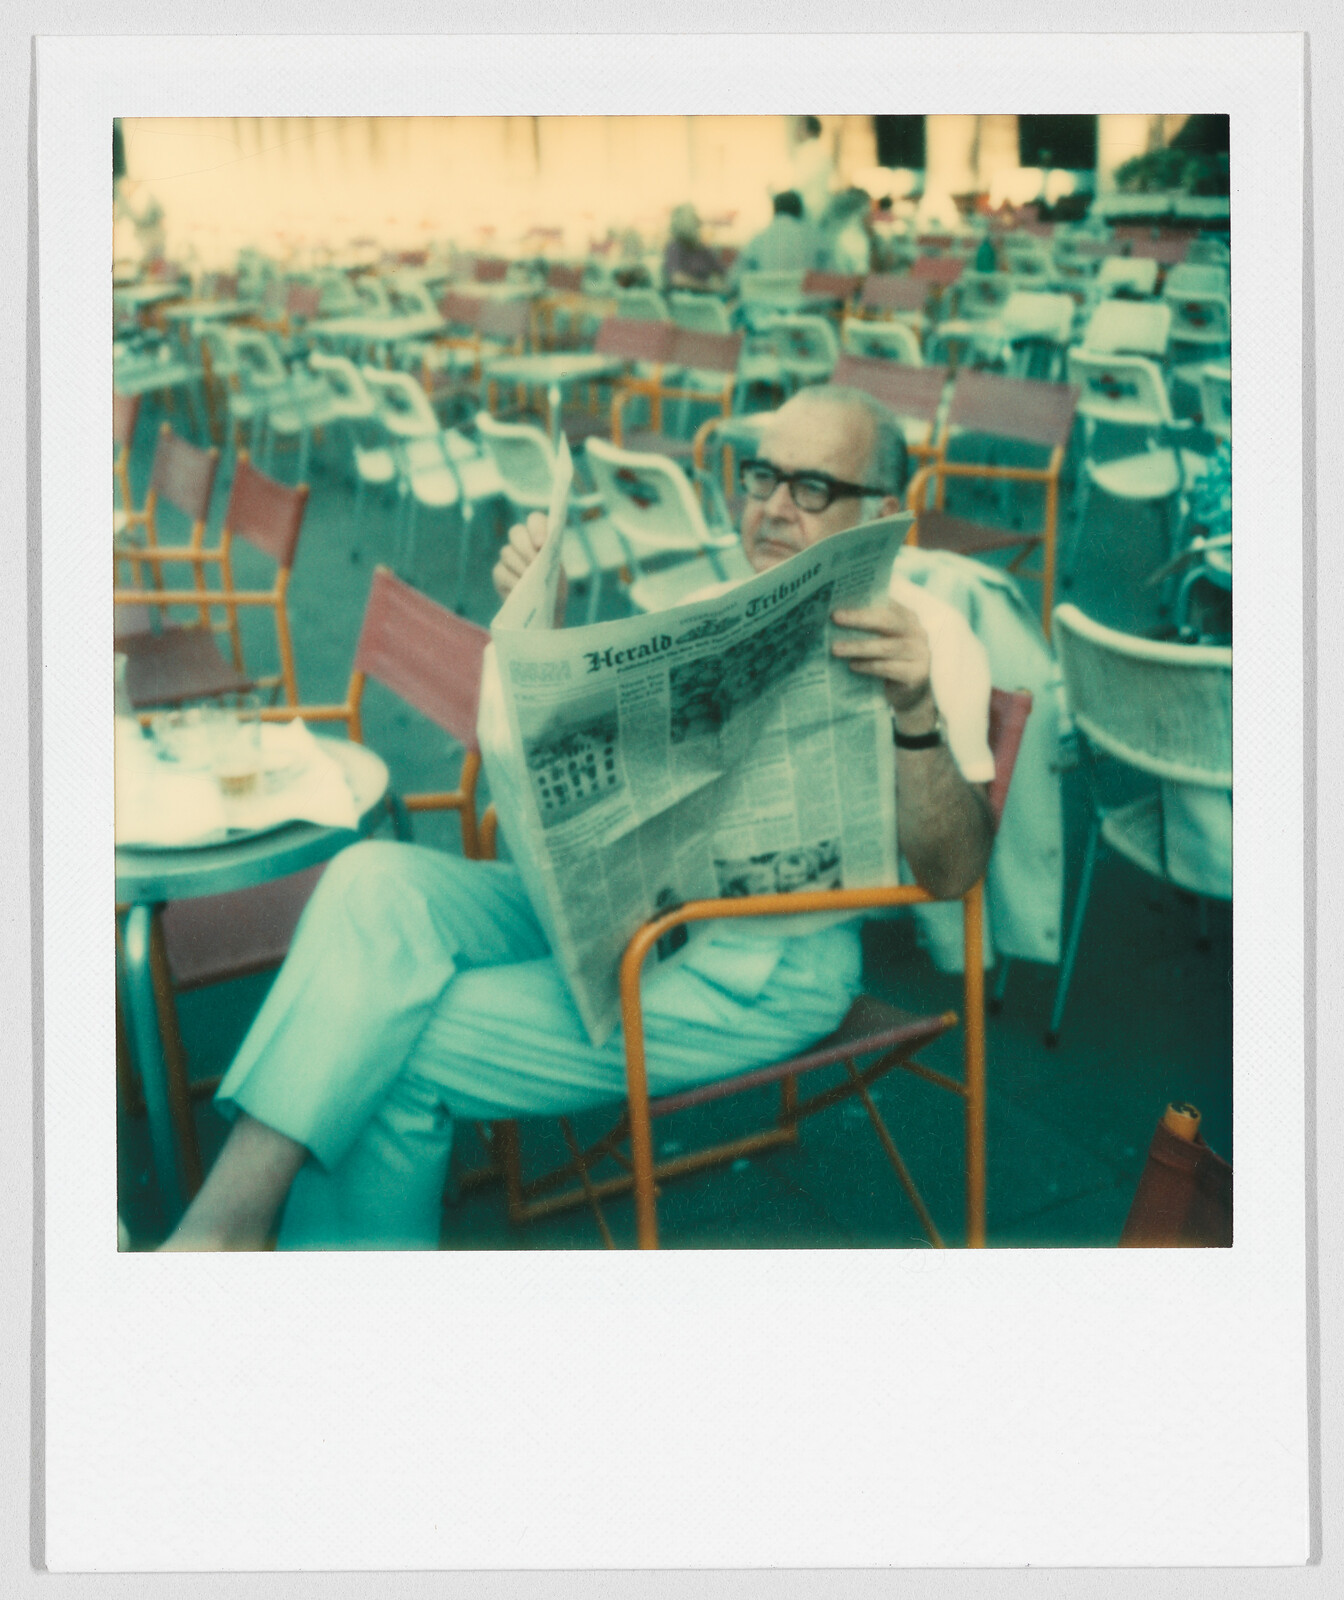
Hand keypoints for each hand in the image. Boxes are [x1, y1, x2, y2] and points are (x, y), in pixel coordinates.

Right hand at [492, 510, 551, 602]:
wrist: (547, 610)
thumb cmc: (555, 589)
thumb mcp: (558, 574)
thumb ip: (550, 561)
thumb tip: (537, 556)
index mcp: (540, 537)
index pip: (535, 520)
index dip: (537, 528)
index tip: (542, 543)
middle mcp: (522, 543)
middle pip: (516, 532)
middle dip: (525, 547)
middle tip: (535, 563)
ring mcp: (509, 557)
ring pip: (507, 552)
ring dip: (520, 566)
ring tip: (530, 579)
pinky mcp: (500, 573)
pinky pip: (501, 571)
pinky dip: (511, 580)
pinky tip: (520, 589)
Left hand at [830, 600, 935, 724]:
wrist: (910, 696)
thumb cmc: (889, 662)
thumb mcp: (881, 641)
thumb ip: (868, 628)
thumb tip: (833, 617)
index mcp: (907, 617)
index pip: (886, 602)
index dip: (864, 599)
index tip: (839, 598)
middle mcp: (916, 631)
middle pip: (887, 620)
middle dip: (859, 618)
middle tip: (835, 617)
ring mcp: (920, 653)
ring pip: (886, 646)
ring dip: (858, 646)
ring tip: (835, 648)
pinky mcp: (917, 674)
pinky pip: (889, 668)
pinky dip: (868, 666)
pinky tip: (852, 666)